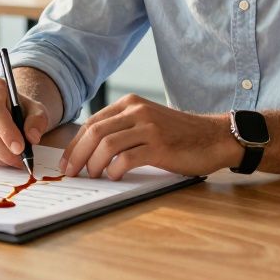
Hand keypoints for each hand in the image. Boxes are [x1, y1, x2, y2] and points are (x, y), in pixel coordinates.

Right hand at [0, 77, 49, 168]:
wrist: (12, 110)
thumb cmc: (23, 109)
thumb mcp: (37, 110)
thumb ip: (37, 121)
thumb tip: (32, 137)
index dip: (6, 131)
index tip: (20, 148)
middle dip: (4, 151)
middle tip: (20, 161)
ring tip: (15, 160)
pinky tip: (4, 157)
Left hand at [60, 94, 237, 179]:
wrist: (213, 137)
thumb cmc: (178, 135)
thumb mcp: (146, 121)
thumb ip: (122, 127)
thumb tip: (88, 149)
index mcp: (130, 103)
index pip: (92, 122)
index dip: (74, 144)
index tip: (66, 161)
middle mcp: (137, 111)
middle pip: (95, 133)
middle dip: (77, 155)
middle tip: (70, 172)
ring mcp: (149, 127)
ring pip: (107, 145)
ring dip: (93, 164)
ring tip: (93, 176)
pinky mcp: (160, 146)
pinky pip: (128, 158)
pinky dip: (115, 170)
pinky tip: (114, 176)